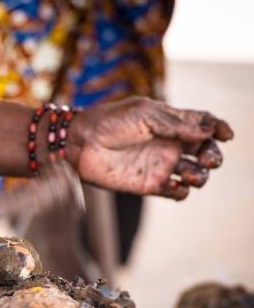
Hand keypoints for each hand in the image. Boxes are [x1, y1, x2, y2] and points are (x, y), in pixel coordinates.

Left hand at [68, 97, 233, 199]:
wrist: (80, 144)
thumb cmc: (109, 122)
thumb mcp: (145, 114)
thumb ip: (176, 124)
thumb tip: (207, 133)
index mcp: (170, 122)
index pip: (204, 124)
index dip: (219, 129)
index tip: (226, 135)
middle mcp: (168, 144)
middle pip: (205, 150)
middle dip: (213, 155)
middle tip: (207, 158)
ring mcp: (160, 165)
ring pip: (195, 173)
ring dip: (201, 175)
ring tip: (190, 173)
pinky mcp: (149, 185)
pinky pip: (177, 192)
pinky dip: (183, 192)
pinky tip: (176, 186)